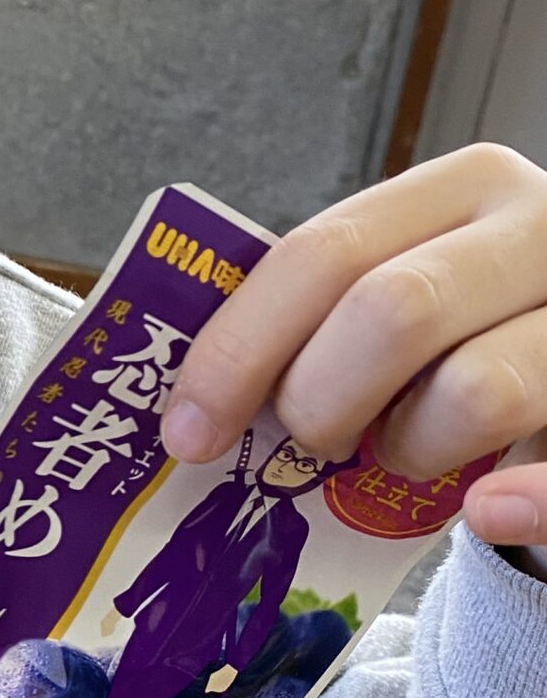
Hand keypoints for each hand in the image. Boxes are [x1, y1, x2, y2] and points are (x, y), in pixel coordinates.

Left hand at [160, 144, 546, 554]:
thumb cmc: (482, 324)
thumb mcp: (412, 282)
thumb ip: (329, 310)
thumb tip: (195, 400)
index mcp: (468, 185)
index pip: (324, 251)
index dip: (239, 347)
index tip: (187, 432)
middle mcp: (542, 230)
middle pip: (393, 310)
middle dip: (320, 399)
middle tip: (310, 442)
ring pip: (477, 391)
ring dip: (412, 448)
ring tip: (407, 452)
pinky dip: (519, 504)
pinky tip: (483, 512)